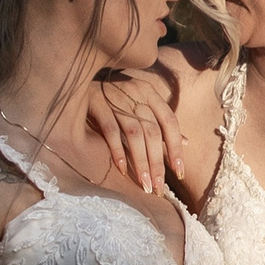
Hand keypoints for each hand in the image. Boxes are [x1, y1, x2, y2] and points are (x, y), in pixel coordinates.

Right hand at [83, 69, 181, 196]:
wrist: (78, 76)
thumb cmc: (114, 95)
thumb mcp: (139, 102)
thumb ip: (160, 122)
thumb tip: (186, 142)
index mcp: (149, 92)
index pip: (169, 122)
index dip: (175, 148)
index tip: (179, 173)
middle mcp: (135, 93)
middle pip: (153, 132)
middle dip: (158, 162)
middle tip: (158, 187)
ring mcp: (115, 97)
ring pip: (134, 134)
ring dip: (141, 161)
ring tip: (145, 184)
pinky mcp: (96, 102)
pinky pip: (110, 130)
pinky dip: (117, 150)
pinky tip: (122, 169)